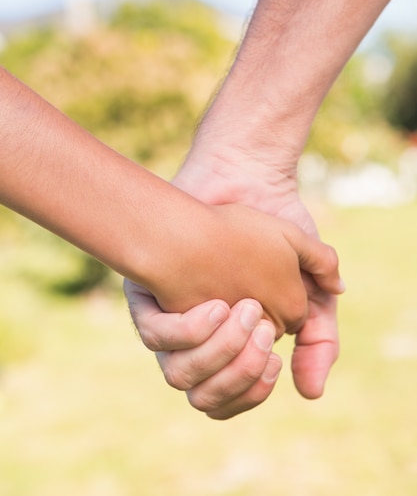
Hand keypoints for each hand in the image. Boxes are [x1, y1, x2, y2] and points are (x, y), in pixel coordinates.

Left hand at [125, 147, 341, 417]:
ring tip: (246, 313)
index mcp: (228, 343)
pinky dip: (190, 331)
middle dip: (238, 376)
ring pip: (177, 375)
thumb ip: (320, 335)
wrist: (248, 184)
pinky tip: (217, 304)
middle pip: (203, 396)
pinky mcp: (147, 292)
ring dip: (219, 354)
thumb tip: (309, 393)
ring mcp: (169, 318)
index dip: (252, 392)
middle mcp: (194, 340)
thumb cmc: (277, 234)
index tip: (274, 360)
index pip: (228, 401)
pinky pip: (156, 335)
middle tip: (263, 333)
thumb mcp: (310, 286)